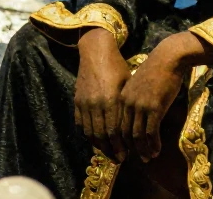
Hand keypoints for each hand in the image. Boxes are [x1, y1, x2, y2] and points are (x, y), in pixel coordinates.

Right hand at [74, 28, 130, 159]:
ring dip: (99, 146)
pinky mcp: (77, 101)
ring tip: (108, 153)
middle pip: (101, 135)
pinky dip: (88, 135)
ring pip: (90, 132)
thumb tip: (135, 126)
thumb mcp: (128, 84)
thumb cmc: (117, 66)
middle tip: (118, 159)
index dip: (120, 145)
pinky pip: (81, 124)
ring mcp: (84, 103)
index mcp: (110, 100)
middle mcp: (96, 104)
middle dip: (110, 150)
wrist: (96, 52)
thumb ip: (127, 105)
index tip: (127, 155)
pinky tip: (97, 140)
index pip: (114, 131)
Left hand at [119, 41, 191, 161]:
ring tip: (149, 158)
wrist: (167, 59)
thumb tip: (136, 116)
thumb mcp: (138, 85)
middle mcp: (127, 104)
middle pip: (124, 133)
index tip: (125, 150)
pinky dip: (154, 144)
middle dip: (130, 150)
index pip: (116, 125)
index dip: (120, 141)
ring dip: (143, 150)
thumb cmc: (155, 70)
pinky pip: (151, 132)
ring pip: (137, 136)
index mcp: (121, 98)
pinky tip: (157, 150)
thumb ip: (134, 100)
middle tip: (137, 159)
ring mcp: (140, 106)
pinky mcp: (154, 108)